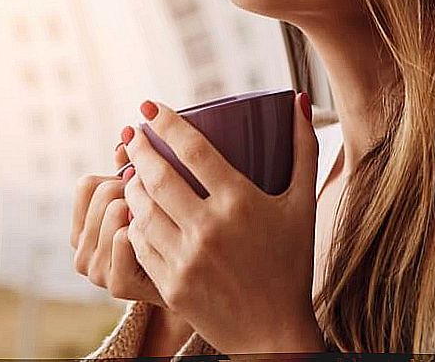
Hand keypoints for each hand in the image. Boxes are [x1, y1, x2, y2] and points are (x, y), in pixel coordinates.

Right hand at [70, 130, 166, 307]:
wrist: (197, 288)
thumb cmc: (173, 234)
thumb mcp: (150, 198)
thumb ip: (133, 168)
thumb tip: (125, 137)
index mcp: (83, 226)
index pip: (87, 184)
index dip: (118, 177)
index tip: (145, 184)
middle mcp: (82, 250)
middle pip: (104, 193)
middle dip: (135, 188)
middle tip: (163, 200)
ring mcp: (96, 270)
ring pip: (114, 209)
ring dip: (142, 206)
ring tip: (167, 217)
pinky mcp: (116, 284)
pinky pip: (125, 236)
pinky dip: (143, 230)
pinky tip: (165, 237)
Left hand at [122, 93, 324, 353]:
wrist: (275, 333)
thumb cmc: (291, 264)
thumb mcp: (302, 205)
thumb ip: (303, 149)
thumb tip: (299, 100)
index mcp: (241, 202)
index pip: (193, 149)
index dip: (166, 122)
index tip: (149, 106)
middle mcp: (210, 228)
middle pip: (158, 175)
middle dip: (138, 148)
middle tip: (131, 133)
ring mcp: (187, 258)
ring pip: (142, 209)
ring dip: (132, 185)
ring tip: (132, 171)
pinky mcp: (171, 285)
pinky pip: (140, 242)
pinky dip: (134, 223)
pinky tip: (136, 212)